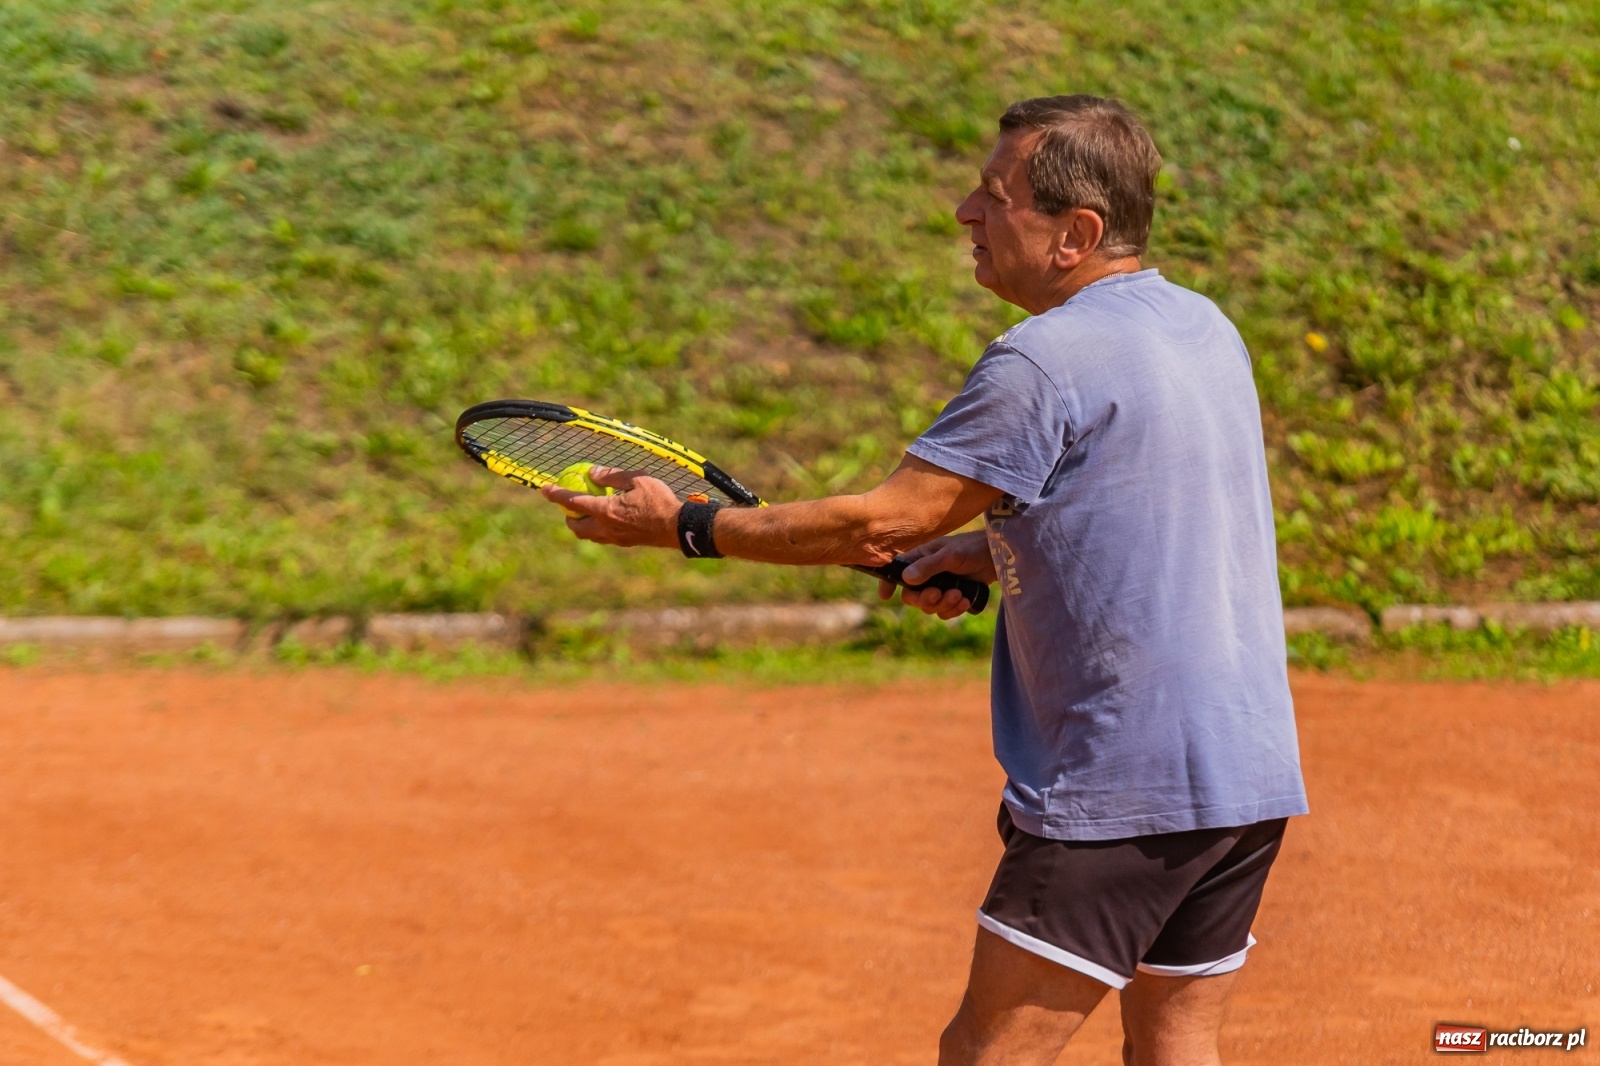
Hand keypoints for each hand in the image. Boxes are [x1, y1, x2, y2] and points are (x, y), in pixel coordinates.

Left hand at [539, 466, 679, 548]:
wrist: (677, 527)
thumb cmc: (659, 499)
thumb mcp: (636, 479)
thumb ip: (611, 476)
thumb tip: (592, 473)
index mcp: (605, 510)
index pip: (572, 502)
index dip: (556, 494)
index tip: (544, 488)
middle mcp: (605, 527)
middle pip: (576, 527)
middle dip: (568, 517)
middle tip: (570, 505)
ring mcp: (615, 538)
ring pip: (589, 535)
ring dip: (582, 524)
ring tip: (588, 512)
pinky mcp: (625, 543)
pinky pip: (603, 537)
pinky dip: (598, 528)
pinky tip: (609, 518)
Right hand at [878, 531, 995, 619]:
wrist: (997, 557)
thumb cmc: (972, 549)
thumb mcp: (950, 555)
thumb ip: (929, 566)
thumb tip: (906, 578)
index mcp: (920, 559)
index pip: (897, 571)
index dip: (888, 583)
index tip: (885, 596)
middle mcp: (926, 574)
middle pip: (912, 596)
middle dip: (925, 599)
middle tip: (939, 594)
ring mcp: (939, 586)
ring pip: (929, 607)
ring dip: (943, 605)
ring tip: (959, 595)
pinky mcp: (952, 597)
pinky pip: (945, 612)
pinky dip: (954, 610)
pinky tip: (965, 602)